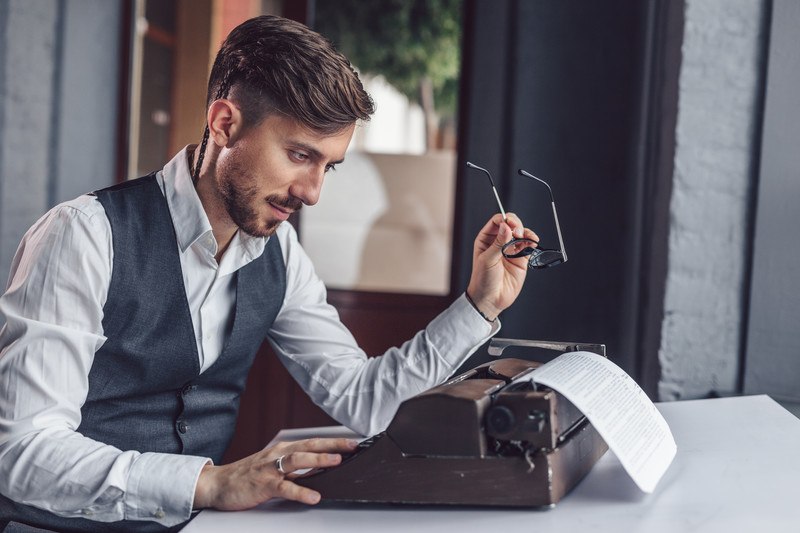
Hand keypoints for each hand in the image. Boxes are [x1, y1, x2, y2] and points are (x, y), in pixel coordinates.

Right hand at [193, 437, 357, 509]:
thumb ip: (296, 467)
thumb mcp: (274, 466)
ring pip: (298, 460)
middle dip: (333, 446)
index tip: (353, 442)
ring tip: (337, 463)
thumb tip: (321, 469)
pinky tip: (314, 496)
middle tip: (353, 446)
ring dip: (319, 461)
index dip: (333, 442)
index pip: (312, 442)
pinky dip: (301, 491)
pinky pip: (284, 487)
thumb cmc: (248, 476)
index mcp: (282, 449)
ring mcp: (270, 468)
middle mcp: (278, 454)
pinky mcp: (263, 484)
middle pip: (309, 446)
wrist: (218, 483)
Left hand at [466, 213, 537, 319]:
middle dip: (516, 224)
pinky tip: (532, 242)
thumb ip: (498, 243)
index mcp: (486, 239)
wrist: (491, 299)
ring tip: (526, 237)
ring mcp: (511, 249)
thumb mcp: (487, 260)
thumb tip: (506, 227)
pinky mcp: (521, 258)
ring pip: (521, 233)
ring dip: (525, 232)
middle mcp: (499, 242)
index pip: (497, 221)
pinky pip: (528, 245)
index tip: (510, 224)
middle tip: (518, 231)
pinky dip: (531, 241)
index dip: (504, 219)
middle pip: (511, 224)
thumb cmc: (483, 280)